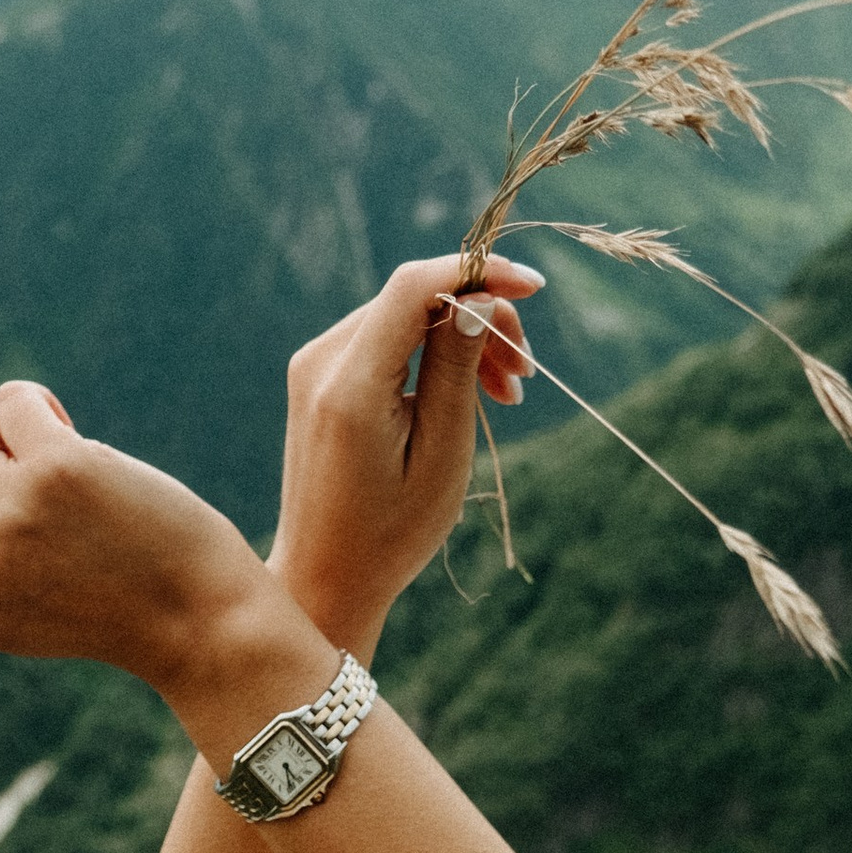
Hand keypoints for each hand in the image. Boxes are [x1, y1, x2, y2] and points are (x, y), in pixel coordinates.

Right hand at [0, 379, 259, 680]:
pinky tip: (80, 443)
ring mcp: (7, 510)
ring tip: (57, 468)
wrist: (197, 623)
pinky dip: (41, 409)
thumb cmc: (99, 606)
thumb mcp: (0, 600)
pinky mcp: (56, 468)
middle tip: (30, 486)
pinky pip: (14, 398)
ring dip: (5, 428)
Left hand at [273, 254, 540, 643]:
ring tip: (508, 393)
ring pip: (404, 318)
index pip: (414, 287)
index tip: (536, 288)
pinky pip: (387, 342)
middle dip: (480, 319)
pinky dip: (432, 356)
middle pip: (414, 299)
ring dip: (462, 341)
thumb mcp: (441, 456)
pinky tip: (467, 395)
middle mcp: (322, 361)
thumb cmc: (389, 534)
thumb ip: (456, 371)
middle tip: (526, 375)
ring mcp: (315, 366)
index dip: (479, 273)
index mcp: (350, 384)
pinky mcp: (320, 378)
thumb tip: (479, 299)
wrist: (324, 578)